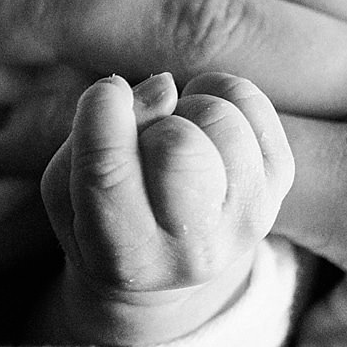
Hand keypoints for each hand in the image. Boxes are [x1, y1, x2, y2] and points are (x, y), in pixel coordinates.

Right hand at [46, 71, 291, 346]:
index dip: (100, 116)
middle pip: (180, 148)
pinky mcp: (278, 182)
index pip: (110, 174)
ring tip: (172, 129)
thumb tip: (165, 86)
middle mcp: (197, 250)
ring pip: (219, 118)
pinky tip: (199, 120)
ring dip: (187, 107)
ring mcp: (248, 217)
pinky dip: (218, 92)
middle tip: (144, 134)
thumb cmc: (101, 215)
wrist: (167, 259)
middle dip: (153, 121)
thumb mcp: (68, 191)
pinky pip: (249, 101)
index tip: (103, 95)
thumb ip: (94, 142)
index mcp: (128, 259)